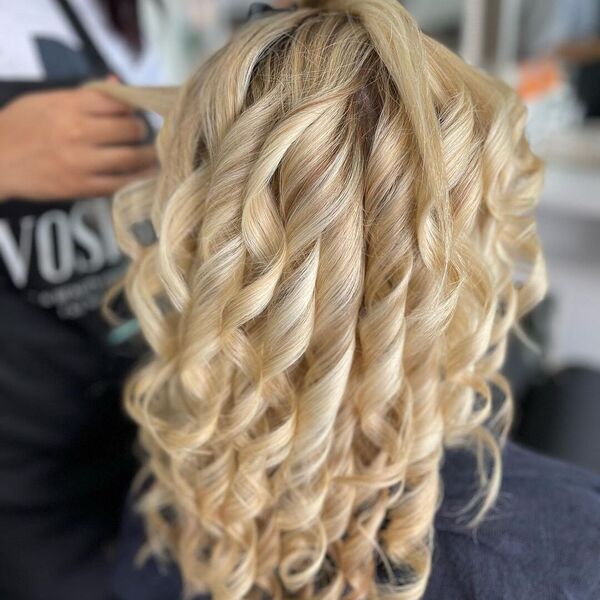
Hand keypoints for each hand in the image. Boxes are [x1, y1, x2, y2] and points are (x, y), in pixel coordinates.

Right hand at [0, 85, 156, 200]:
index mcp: (70, 106)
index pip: (119, 101)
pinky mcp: (82, 186)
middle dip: (142, 131)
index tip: (137, 112)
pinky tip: (146, 175)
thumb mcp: (47, 100)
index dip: (134, 107)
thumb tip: (118, 83)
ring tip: (153, 155)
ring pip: (131, 158)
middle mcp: (78, 132)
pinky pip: (120, 183)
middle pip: (130, 129)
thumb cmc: (21, 127)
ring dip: (148, 157)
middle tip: (143, 134)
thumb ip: (85, 95)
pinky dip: (138, 179)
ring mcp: (81, 161)